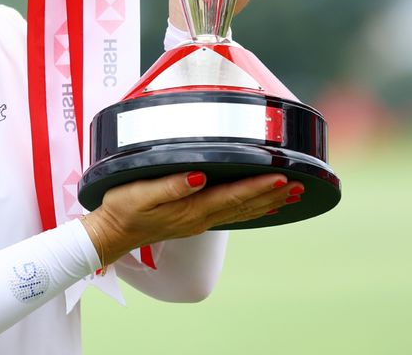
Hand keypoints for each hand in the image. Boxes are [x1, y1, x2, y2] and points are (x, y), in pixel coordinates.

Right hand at [80, 170, 303, 267]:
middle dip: (273, 194)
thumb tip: (198, 177)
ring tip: (292, 194)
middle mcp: (200, 218)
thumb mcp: (139, 193)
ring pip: (242, 212)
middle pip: (245, 206)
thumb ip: (170, 186)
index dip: (258, 186)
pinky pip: (232, 215)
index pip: (232, 196)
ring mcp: (199, 221)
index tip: (281, 176)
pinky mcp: (195, 219)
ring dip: (268, 202)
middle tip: (300, 185)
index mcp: (191, 209)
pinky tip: (264, 207)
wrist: (111, 234)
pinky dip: (253, 209)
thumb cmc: (122, 209)